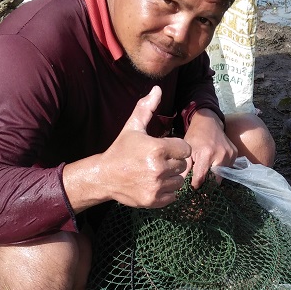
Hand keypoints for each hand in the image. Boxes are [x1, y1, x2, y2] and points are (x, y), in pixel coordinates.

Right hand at [98, 86, 191, 207]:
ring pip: (179, 181)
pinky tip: (154, 184)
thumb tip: (157, 89)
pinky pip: (173, 196)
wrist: (104, 176)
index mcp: (157, 148)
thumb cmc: (121, 150)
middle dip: (173, 162)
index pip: (186, 149)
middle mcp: (159, 168)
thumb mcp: (133, 127)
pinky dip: (167, 192)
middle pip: (183, 165)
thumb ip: (147, 108)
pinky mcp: (154, 200)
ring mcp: (157, 185)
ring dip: (171, 178)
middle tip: (158, 161)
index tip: (165, 149)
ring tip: (156, 173)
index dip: (177, 148)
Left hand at [184, 109, 237, 189]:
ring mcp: (230, 154)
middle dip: (207, 183)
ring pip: (222, 175)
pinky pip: (228, 168)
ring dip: (214, 176)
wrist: (209, 122)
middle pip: (214, 180)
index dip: (196, 185)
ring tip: (207, 170)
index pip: (201, 178)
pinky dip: (221, 169)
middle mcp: (221, 155)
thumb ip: (185, 168)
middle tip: (201, 181)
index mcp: (206, 154)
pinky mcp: (235, 154)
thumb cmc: (195, 136)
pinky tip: (215, 163)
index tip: (193, 186)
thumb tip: (180, 184)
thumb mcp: (187, 151)